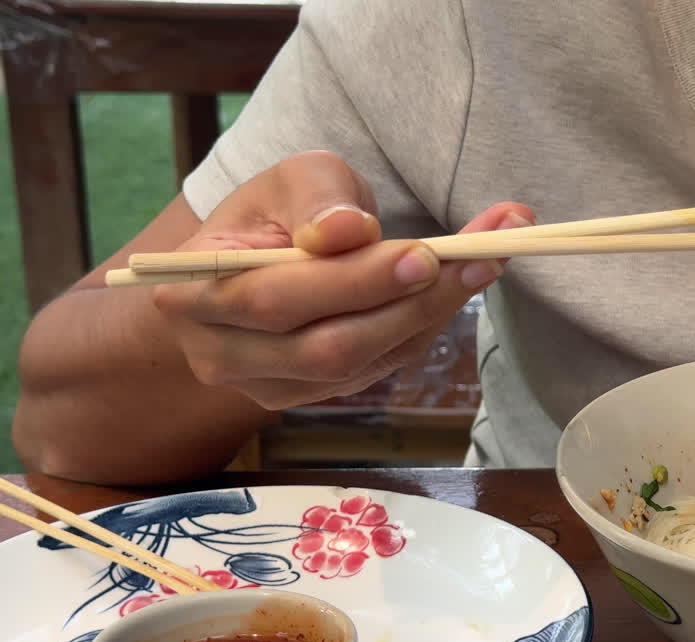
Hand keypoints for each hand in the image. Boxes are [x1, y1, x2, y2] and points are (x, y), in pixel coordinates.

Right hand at [152, 150, 532, 409]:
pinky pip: (380, 366)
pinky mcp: (315, 395)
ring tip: (488, 261)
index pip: (275, 298)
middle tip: (479, 258)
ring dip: (432, 314)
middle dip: (409, 303)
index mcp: (192, 291)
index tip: (426, 254)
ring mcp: (268, 385)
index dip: (354, 282)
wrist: (259, 263)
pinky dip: (426, 324)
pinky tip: (461, 285)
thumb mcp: (290, 179)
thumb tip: (346, 231)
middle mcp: (220, 353)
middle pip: (326, 346)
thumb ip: (317, 197)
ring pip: (360, 363)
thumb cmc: (275, 214)